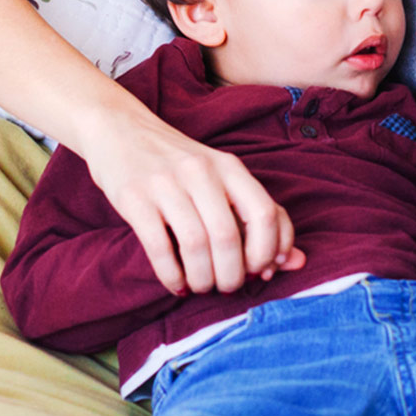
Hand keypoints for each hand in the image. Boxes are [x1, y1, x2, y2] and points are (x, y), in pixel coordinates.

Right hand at [79, 112, 305, 294]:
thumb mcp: (221, 178)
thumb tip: (295, 263)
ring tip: (201, 287)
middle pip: (229, 236)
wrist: (119, 128)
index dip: (268, 252)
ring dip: (202, 279)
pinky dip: (171, 275)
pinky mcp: (133, 197)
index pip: (266, 214)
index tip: (260, 272)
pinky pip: (158, 247)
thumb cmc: (178, 163)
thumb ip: (258, 217)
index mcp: (229, 167)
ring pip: (196, 245)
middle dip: (232, 275)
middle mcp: (201, 171)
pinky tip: (176, 284)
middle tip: (226, 287)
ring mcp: (165, 183)